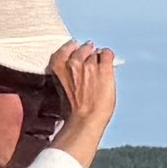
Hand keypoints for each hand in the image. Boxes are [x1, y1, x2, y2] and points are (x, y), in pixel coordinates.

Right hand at [42, 37, 120, 162]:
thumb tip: (75, 71)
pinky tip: (108, 62)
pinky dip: (108, 57)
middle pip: (83, 49)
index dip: (73, 50)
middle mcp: (73, 62)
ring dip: (98, 58)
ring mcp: (90, 64)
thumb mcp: (61, 89)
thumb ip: (66, 75)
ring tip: (99, 69)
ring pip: (96, 53)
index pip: (66, 48)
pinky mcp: (104, 68)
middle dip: (86, 54)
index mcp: (58, 67)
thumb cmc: (73, 111)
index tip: (76, 51)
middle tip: (90, 63)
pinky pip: (108, 54)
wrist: (86, 118)